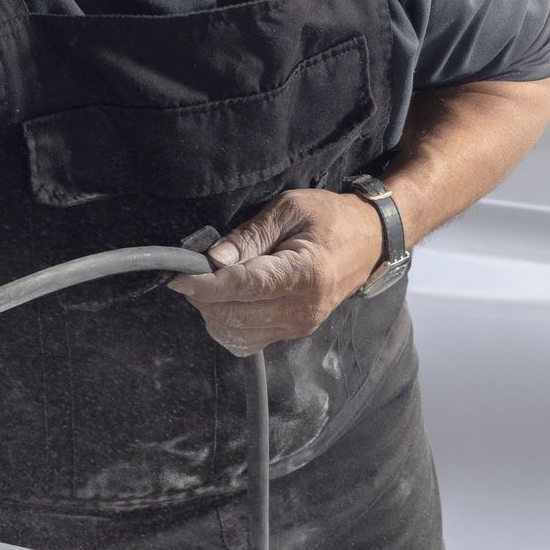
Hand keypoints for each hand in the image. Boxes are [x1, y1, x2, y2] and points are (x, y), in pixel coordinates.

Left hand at [168, 189, 384, 355]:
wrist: (370, 240)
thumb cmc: (330, 218)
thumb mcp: (289, 209)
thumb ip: (249, 235)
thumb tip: (213, 259)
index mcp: (305, 274)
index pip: (244, 287)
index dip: (206, 285)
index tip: (178, 277)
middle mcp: (303, 308)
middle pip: (236, 317)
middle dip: (204, 298)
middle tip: (193, 274)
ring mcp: (300, 325)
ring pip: (238, 336)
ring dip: (213, 314)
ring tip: (210, 285)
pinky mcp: (296, 332)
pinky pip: (249, 340)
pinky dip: (228, 325)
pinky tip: (227, 301)